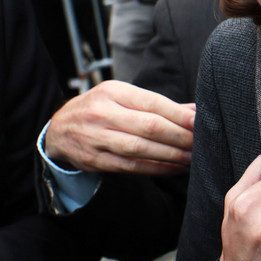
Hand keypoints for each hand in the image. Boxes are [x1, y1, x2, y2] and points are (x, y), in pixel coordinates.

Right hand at [44, 80, 194, 175]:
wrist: (59, 129)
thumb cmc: (100, 108)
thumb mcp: (122, 96)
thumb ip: (157, 104)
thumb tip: (195, 110)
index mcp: (113, 92)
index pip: (153, 103)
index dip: (179, 115)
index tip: (200, 122)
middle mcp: (103, 113)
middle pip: (149, 126)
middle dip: (180, 137)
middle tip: (201, 143)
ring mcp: (97, 138)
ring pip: (140, 149)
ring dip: (171, 155)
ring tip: (191, 158)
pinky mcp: (95, 160)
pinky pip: (131, 167)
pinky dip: (156, 168)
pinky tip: (173, 168)